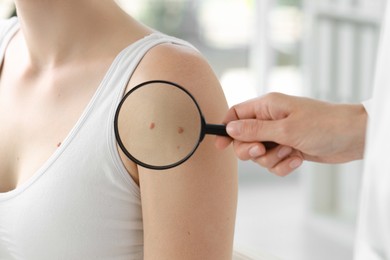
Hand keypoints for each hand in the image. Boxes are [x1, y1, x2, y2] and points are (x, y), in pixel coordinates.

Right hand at [215, 93, 367, 175]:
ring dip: (272, 159)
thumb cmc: (323, 125)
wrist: (353, 137)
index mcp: (267, 106)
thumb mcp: (285, 128)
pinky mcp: (288, 149)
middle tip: (262, 150)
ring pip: (259, 155)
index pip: (236, 114)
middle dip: (251, 150)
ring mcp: (279, 135)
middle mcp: (271, 120)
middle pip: (244, 138)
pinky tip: (297, 159)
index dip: (226, 129)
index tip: (220, 145)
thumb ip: (255, 130)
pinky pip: (274, 163)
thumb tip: (229, 128)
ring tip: (290, 152)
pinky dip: (283, 165)